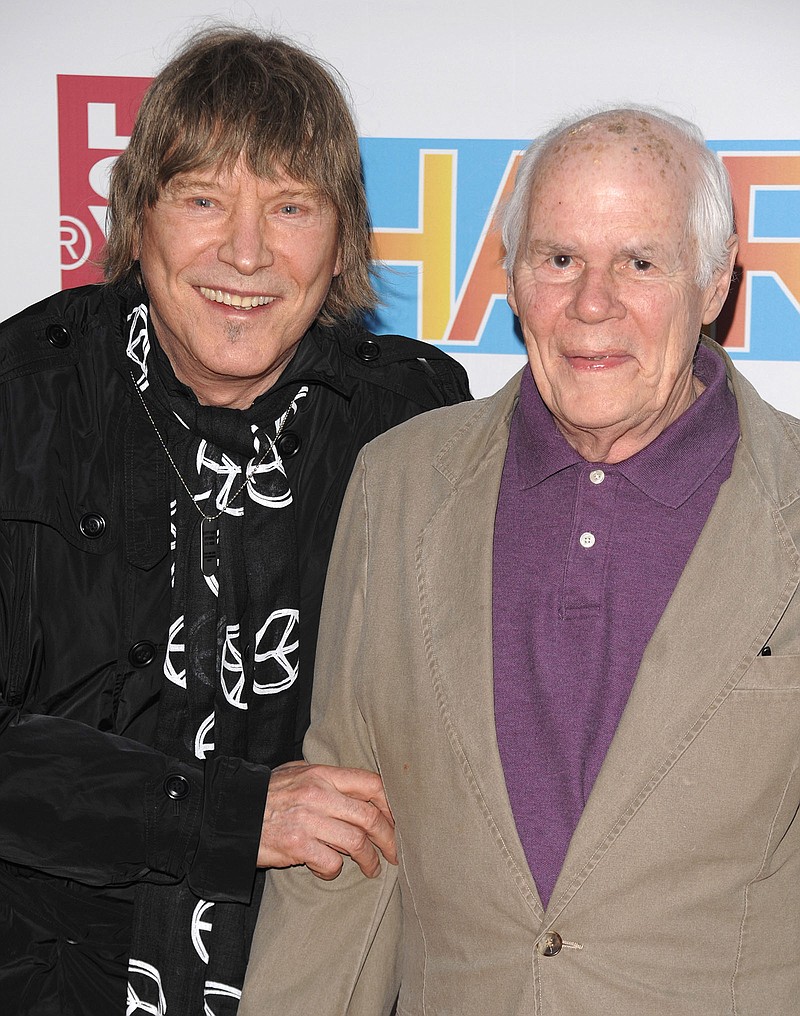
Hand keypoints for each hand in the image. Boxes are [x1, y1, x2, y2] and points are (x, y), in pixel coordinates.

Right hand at [258, 761, 397, 879]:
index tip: (397, 820)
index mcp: (322, 774)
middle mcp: (318, 794)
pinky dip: (334, 871)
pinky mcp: (297, 845)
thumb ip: (326, 778)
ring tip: (372, 868)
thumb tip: (359, 788)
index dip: (391, 804)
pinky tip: (328, 871)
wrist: (230, 813)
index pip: (371, 783)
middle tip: (395, 853)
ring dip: (369, 860)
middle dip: (389, 838)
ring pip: (356, 842)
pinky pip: (331, 863)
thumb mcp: (296, 773)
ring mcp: (308, 820)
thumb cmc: (266, 794)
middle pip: (370, 816)